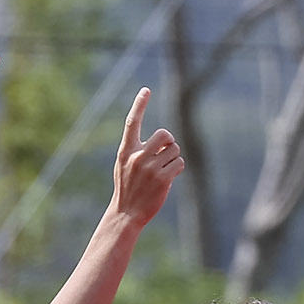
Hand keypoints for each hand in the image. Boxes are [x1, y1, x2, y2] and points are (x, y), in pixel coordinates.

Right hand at [110, 89, 184, 227]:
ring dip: (174, 158)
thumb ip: (138, 150)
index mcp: (126, 150)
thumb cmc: (127, 188)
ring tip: (164, 170)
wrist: (127, 213)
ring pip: (174, 150)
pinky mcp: (162, 179)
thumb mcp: (124, 165)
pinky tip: (168, 177)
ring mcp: (150, 168)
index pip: (132, 122)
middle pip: (164, 134)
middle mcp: (137, 156)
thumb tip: (164, 141)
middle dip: (169, 141)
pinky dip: (177, 168)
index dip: (139, 104)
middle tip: (166, 152)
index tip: (146, 90)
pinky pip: (179, 163)